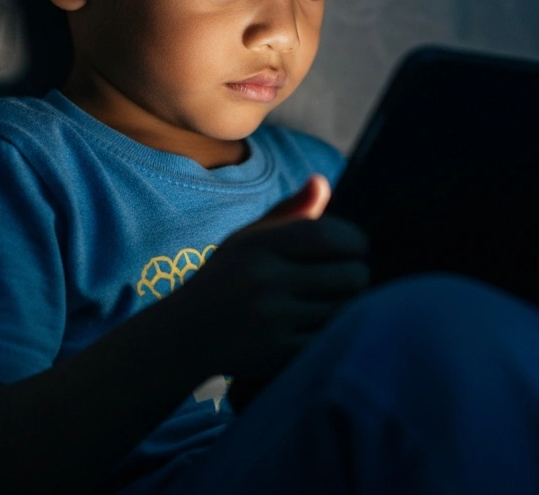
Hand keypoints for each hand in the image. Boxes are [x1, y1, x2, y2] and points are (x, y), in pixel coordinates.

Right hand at [180, 175, 369, 387]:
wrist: (181, 336)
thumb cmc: (226, 280)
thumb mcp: (248, 240)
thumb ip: (290, 212)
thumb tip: (322, 182)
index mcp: (258, 245)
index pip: (329, 236)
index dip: (355, 241)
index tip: (357, 247)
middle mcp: (264, 280)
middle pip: (349, 275)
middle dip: (357, 275)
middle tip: (348, 278)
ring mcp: (271, 320)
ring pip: (344, 310)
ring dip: (348, 306)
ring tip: (334, 301)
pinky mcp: (277, 355)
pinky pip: (330, 340)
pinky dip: (333, 334)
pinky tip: (321, 328)